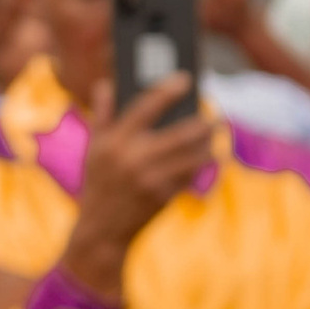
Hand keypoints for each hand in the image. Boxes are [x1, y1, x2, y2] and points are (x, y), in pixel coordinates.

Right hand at [58, 75, 217, 304]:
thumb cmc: (99, 183)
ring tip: (215, 136)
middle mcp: (132, 158)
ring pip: (193, 156)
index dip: (168, 89)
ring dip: (209, 145)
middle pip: (181, 132)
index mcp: (113, 141)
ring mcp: (150, 179)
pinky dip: (201, 165)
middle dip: (203, 123)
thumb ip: (102, 115)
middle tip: (214, 116)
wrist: (101, 230)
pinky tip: (206, 157)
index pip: (146, 106)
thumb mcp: (94, 149)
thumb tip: (107, 83)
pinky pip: (191, 175)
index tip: (186, 78)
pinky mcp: (163, 197)